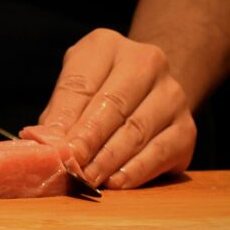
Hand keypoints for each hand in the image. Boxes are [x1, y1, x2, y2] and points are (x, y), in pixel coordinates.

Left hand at [39, 28, 195, 188]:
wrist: (148, 89)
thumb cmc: (98, 91)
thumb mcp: (74, 90)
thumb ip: (59, 114)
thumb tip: (42, 144)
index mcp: (108, 46)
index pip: (83, 85)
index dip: (67, 120)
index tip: (55, 148)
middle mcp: (147, 62)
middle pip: (113, 105)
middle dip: (89, 141)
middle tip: (71, 167)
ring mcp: (172, 94)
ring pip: (137, 130)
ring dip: (109, 160)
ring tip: (88, 180)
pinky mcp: (186, 127)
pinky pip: (161, 151)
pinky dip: (136, 170)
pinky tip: (116, 183)